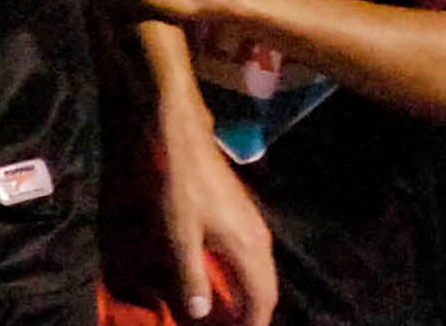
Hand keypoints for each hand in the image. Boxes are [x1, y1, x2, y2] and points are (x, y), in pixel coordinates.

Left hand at [164, 133, 276, 324]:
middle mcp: (260, 240)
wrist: (183, 137)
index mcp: (248, 249)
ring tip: (227, 315)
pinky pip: (253, 259)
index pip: (261, 302)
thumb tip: (200, 314)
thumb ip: (190, 275)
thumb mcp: (178, 234)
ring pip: (261, 274)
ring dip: (248, 297)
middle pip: (266, 290)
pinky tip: (222, 280)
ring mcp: (255, 225)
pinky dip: (243, 278)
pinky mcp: (245, 215)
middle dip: (252, 315)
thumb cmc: (180, 185)